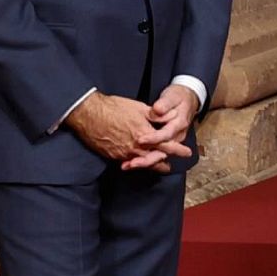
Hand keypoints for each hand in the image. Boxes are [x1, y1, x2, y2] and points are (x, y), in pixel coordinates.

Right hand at [66, 92, 192, 172]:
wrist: (89, 114)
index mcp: (144, 133)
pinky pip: (129, 163)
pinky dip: (137, 164)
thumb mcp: (138, 107)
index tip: (187, 153)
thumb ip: (155, 116)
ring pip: (142, 163)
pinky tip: (139, 163)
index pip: (166, 144)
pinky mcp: (113, 155)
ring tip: (161, 167)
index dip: (178, 149)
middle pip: (155, 158)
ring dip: (152, 165)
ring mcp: (123, 153)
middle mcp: (135, 146)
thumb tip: (169, 117)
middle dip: (164, 162)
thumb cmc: (114, 108)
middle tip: (172, 166)